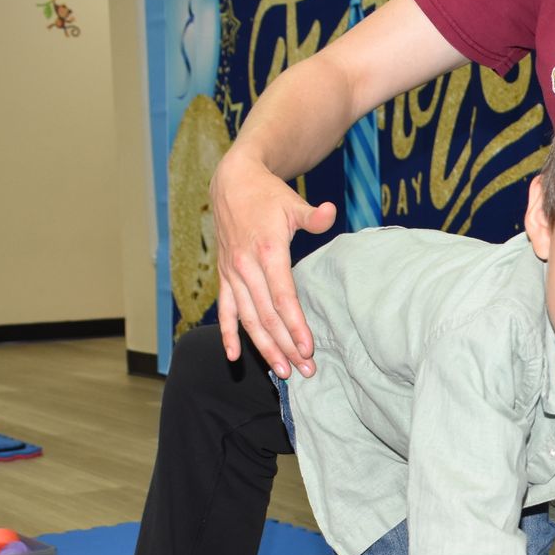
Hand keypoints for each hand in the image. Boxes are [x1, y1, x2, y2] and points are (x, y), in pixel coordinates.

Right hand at [208, 145, 337, 376]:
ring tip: (282, 372)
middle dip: (286, 346)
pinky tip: (232, 356)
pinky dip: (227, 333)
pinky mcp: (224, 276)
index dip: (295, 325)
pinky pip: (225, 310)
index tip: (309, 348)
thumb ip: (311, 216)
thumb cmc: (268, 195)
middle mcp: (246, 267)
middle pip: (267, 316)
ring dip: (264, 348)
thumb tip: (329, 212)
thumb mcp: (292, 202)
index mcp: (268, 252)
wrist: (232, 183)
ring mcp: (233, 274)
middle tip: (305, 371)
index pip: (283, 297)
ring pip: (248, 319)